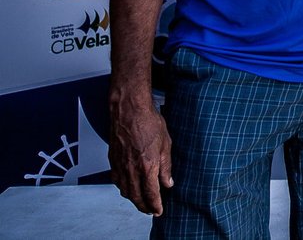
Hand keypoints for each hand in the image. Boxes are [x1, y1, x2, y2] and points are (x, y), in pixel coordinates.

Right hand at [110, 91, 171, 214]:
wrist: (128, 111)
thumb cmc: (148, 123)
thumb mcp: (166, 144)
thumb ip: (166, 166)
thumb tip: (168, 183)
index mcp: (147, 166)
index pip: (151, 193)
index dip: (155, 205)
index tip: (159, 211)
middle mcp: (131, 170)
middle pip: (136, 197)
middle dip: (144, 207)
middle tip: (151, 211)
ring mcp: (120, 166)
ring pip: (125, 191)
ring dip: (134, 200)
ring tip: (142, 202)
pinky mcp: (113, 161)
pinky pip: (117, 181)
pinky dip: (123, 189)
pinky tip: (129, 188)